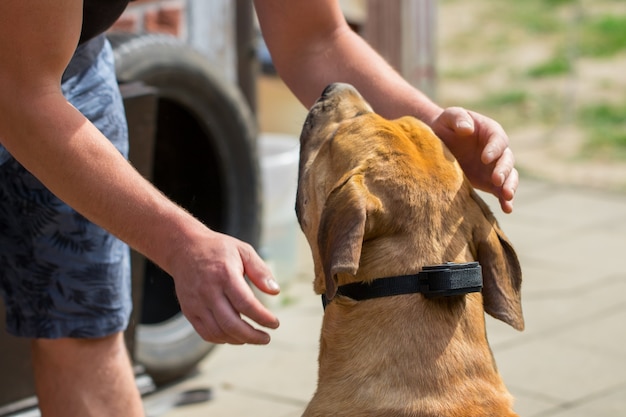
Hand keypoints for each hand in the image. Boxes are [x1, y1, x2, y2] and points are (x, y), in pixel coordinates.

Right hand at [170, 229, 279, 344]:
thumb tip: (275, 292)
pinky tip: (235, 336)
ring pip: (218, 332)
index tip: (275, 323)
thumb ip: (260, 271)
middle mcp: (208, 291)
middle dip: (252, 336)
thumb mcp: (243, 251)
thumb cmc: (218, 250)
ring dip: (239, 340)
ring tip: (253, 337)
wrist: (184, 248)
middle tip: (266, 338)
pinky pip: (205, 333)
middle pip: (231, 323)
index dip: (263, 318)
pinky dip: (222, 339)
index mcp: (225, 275)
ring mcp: (196, 303)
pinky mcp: (188, 310)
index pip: (246, 304)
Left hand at [430, 107, 517, 212]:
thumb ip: (458, 118)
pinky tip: (507, 209)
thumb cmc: (445, 125)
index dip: (494, 149)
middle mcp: (497, 150)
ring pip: (510, 176)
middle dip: (504, 170)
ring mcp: (494, 167)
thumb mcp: (449, 116)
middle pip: (507, 160)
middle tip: (496, 179)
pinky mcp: (489, 181)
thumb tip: (468, 129)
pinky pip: (501, 191)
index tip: (485, 158)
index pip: (498, 140)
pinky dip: (506, 200)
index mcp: (491, 131)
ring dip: (510, 186)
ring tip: (507, 196)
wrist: (439, 141)